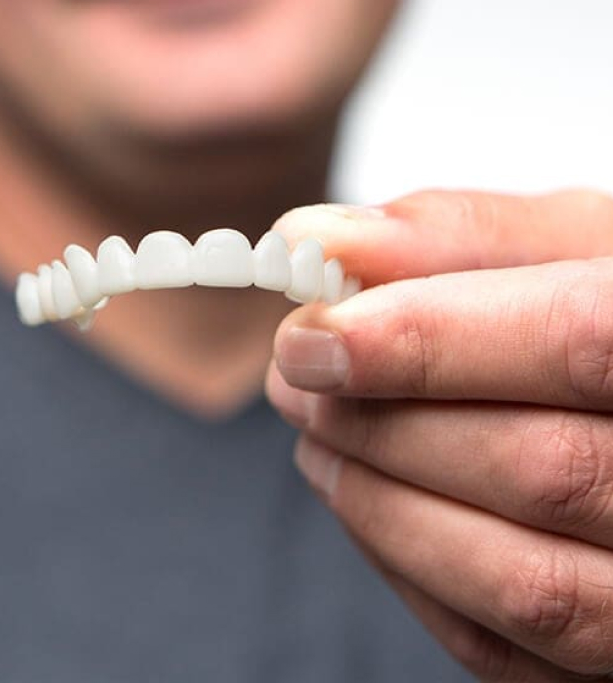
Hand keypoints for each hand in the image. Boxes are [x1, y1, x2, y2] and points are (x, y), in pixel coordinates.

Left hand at [267, 189, 612, 680]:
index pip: (582, 344)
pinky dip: (406, 565)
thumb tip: (314, 238)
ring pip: (523, 581)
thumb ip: (454, 236)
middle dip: (382, 420)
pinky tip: (367, 496)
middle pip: (540, 469)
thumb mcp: (568, 247)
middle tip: (296, 372)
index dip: (428, 340)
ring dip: (378, 499)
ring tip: (316, 432)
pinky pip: (503, 648)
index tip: (311, 335)